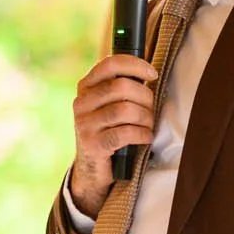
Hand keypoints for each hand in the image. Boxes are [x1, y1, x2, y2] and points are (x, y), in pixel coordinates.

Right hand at [70, 54, 158, 219]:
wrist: (92, 168)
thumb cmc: (110, 131)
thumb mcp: (110, 106)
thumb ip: (122, 88)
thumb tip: (148, 72)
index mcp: (86, 87)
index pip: (110, 64)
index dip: (135, 65)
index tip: (152, 74)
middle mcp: (82, 103)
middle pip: (122, 87)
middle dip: (145, 98)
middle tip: (150, 110)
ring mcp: (85, 124)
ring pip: (125, 110)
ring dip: (145, 118)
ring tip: (148, 125)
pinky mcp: (93, 145)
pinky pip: (125, 133)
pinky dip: (142, 134)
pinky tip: (146, 137)